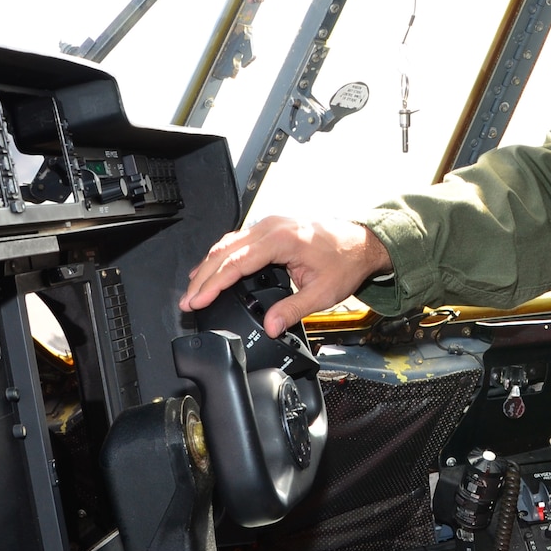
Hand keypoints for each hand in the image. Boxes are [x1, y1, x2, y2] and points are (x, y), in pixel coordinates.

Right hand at [180, 217, 391, 336]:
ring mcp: (270, 224)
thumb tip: (269, 326)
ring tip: (193, 289)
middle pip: (225, 251)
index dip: (213, 284)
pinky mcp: (270, 228)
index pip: (237, 262)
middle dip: (202, 277)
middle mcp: (272, 227)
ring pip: (228, 243)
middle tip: (187, 300)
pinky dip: (222, 256)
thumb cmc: (346, 262)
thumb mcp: (323, 293)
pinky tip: (212, 270)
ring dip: (208, 266)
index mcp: (283, 240)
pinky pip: (238, 240)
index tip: (197, 300)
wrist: (363, 243)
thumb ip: (293, 310)